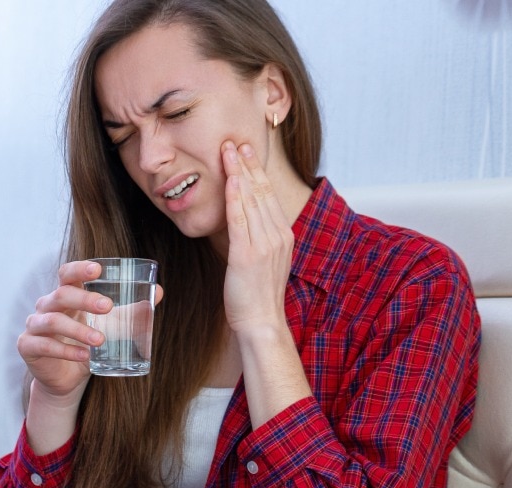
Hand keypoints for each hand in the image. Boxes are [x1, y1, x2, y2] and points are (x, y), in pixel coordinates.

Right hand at [17, 260, 164, 453]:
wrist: (68, 380)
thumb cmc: (88, 344)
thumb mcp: (111, 327)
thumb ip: (132, 310)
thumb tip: (159, 292)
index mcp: (66, 295)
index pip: (67, 274)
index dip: (80, 269)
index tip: (98, 270)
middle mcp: (47, 306)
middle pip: (61, 294)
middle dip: (85, 299)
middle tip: (108, 307)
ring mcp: (35, 326)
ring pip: (52, 320)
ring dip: (78, 329)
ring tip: (100, 340)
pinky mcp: (28, 346)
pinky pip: (44, 345)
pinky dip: (66, 351)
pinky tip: (84, 357)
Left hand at [220, 141, 293, 339]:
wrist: (261, 321)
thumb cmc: (256, 294)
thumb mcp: (262, 259)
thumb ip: (256, 237)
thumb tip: (242, 220)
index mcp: (283, 235)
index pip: (269, 194)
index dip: (256, 171)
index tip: (246, 151)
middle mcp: (278, 235)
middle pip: (261, 191)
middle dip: (247, 164)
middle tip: (236, 140)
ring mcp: (264, 244)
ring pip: (251, 200)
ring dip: (239, 173)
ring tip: (228, 151)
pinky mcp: (248, 255)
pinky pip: (241, 220)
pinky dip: (235, 198)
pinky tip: (230, 180)